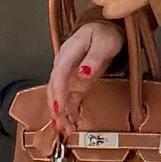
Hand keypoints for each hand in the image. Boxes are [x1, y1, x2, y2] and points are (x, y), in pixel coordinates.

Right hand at [49, 20, 124, 136]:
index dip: (58, 93)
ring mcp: (68, 76)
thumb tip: (83, 73)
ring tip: (65, 130)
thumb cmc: (104, 35)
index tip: (59, 108)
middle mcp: (63, 65)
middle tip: (62, 125)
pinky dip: (68, 113)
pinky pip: (68, 100)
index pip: (59, 74)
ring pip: (59, 97)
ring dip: (61, 114)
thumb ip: (93, 59)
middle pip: (55, 88)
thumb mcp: (103, 44)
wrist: (105, 31)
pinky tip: (70, 125)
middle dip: (57, 108)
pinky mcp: (74, 84)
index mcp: (68, 53)